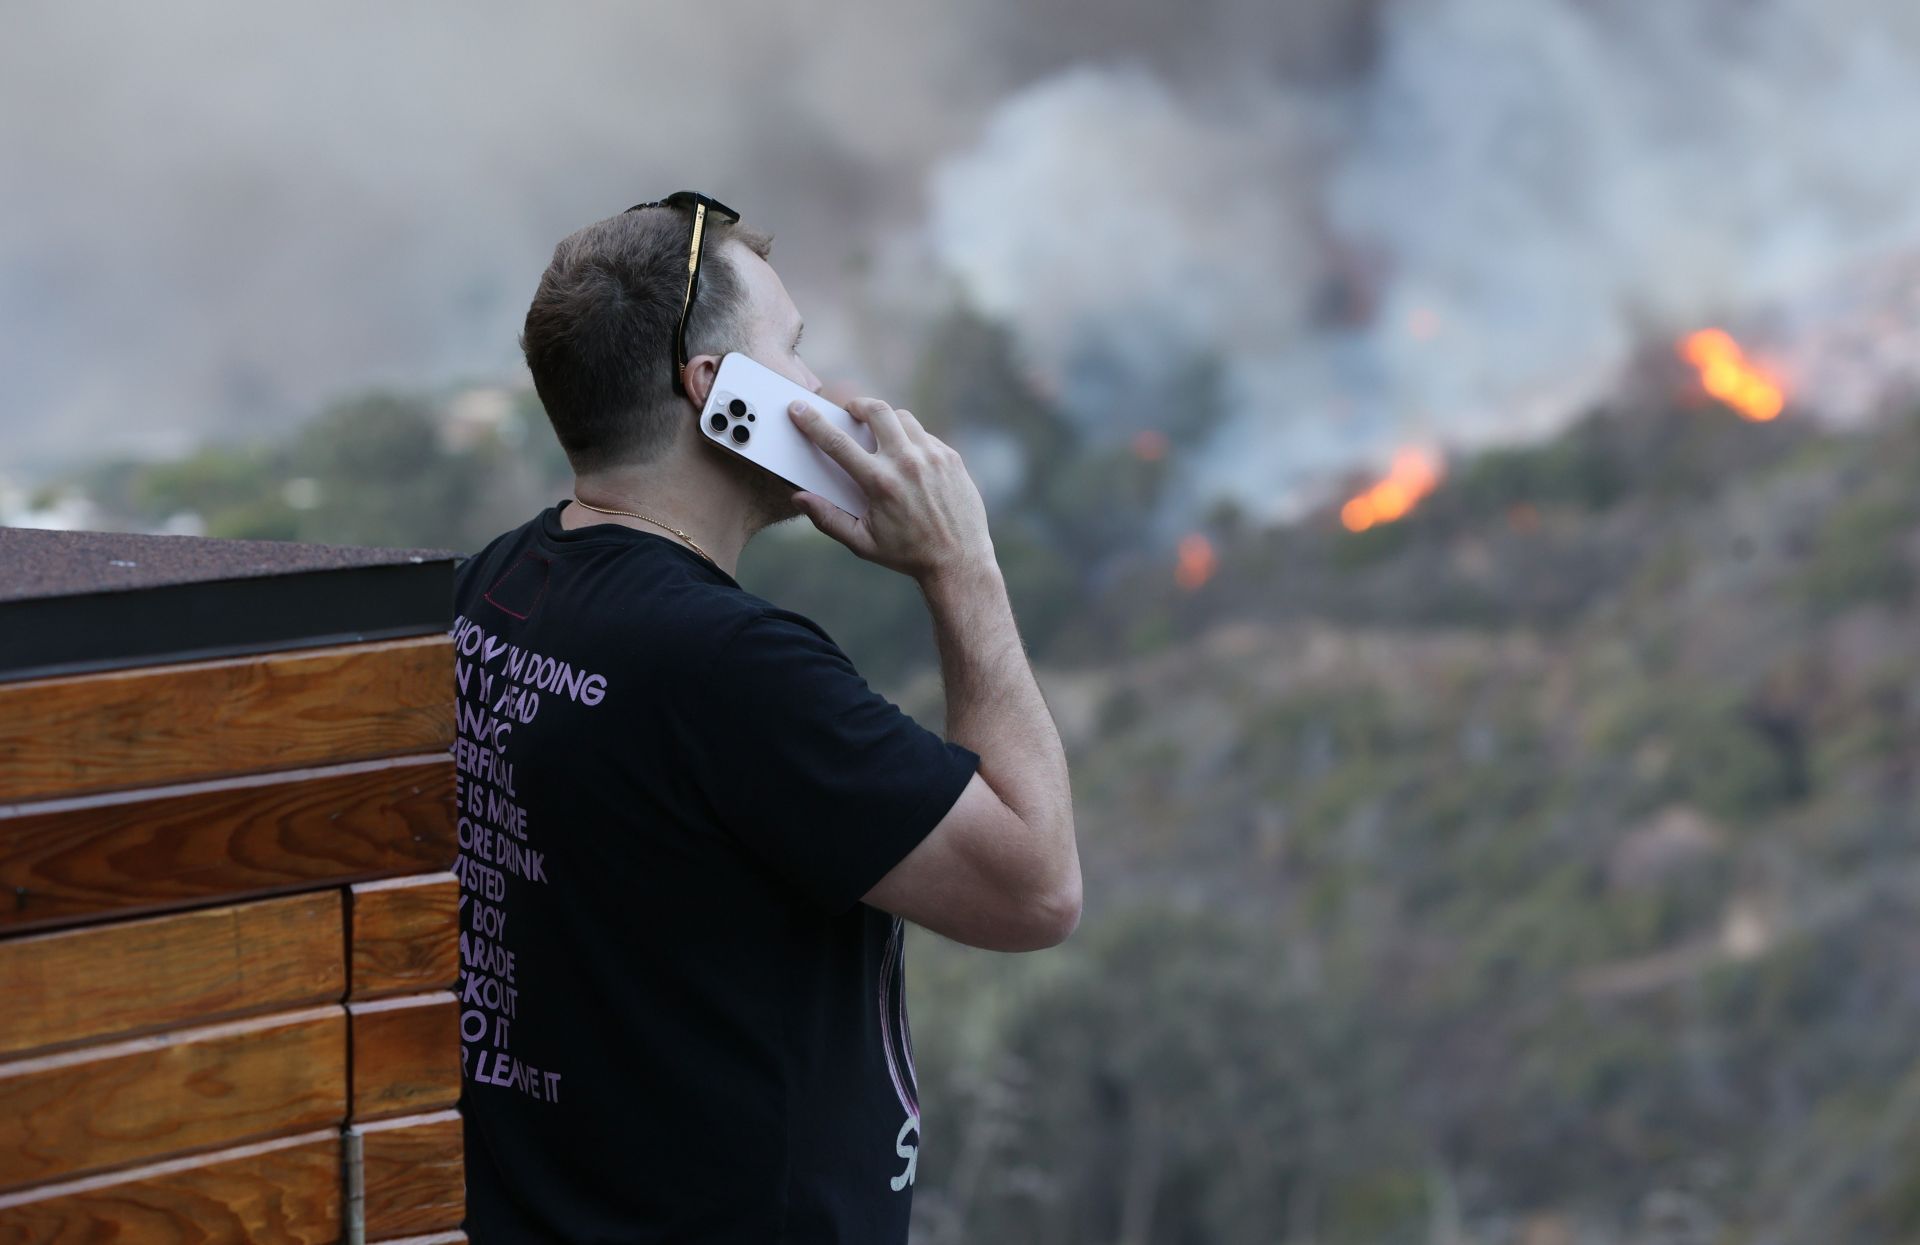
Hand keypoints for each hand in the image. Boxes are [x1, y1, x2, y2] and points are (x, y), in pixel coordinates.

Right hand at [787, 397, 995, 583]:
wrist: (958, 560)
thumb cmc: (907, 554)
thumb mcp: (862, 543)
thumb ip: (828, 519)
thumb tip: (800, 497)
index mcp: (880, 483)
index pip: (837, 442)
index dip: (813, 422)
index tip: (799, 408)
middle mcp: (906, 463)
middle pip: (876, 411)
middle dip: (857, 405)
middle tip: (850, 412)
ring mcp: (932, 457)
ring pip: (903, 418)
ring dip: (886, 419)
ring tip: (879, 432)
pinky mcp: (951, 458)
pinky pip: (925, 436)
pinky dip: (911, 439)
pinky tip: (906, 455)